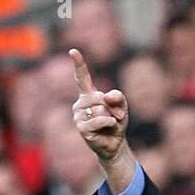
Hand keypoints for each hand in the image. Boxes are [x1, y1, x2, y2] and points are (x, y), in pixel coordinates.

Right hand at [70, 47, 131, 168]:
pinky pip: (99, 120)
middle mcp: (80, 103)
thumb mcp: (122, 107)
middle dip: (112, 107)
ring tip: (109, 124)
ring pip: (100, 109)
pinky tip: (109, 127)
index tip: (73, 51)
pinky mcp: (81, 128)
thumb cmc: (116, 123)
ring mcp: (78, 116)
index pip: (82, 77)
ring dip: (111, 117)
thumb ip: (118, 97)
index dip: (78, 64)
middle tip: (115, 117)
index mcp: (88, 95)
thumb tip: (106, 97)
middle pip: (99, 96)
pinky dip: (109, 123)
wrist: (115, 144)